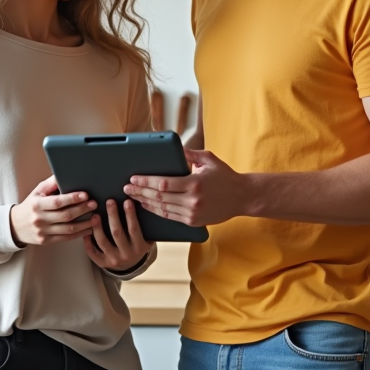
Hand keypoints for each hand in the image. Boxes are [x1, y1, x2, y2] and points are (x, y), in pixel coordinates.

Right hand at [10, 175, 97, 246]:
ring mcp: (43, 232)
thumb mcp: (37, 192)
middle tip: (94, 204)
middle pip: (65, 215)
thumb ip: (51, 183)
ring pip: (68, 229)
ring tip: (96, 217)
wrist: (15, 226)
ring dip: (85, 223)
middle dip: (82, 209)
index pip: (57, 202)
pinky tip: (89, 228)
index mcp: (37, 205)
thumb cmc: (30, 205)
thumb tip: (66, 173)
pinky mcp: (46, 241)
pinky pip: (66, 238)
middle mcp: (39, 219)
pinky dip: (80, 233)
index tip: (85, 195)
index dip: (72, 198)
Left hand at [83, 198, 155, 271]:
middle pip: (117, 233)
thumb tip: (140, 205)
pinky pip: (93, 253)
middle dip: (113, 216)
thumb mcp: (147, 238)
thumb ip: (144, 226)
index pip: (134, 229)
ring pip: (103, 242)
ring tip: (94, 215)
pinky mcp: (103, 263)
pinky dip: (88, 242)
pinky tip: (86, 231)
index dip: (130, 215)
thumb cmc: (138, 245)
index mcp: (139, 247)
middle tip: (109, 202)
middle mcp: (127, 254)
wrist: (131, 265)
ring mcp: (114, 260)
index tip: (127, 201)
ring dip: (97, 228)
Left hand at [124, 149, 245, 226]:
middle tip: (127, 187)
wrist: (242, 197)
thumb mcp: (208, 159)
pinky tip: (147, 206)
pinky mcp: (193, 222)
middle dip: (140, 191)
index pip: (163, 184)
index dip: (146, 181)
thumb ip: (189, 154)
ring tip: (133, 196)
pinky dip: (156, 211)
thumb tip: (174, 147)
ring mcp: (192, 213)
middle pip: (159, 197)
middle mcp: (192, 200)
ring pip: (162, 209)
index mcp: (194, 184)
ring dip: (145, 202)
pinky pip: (170, 217)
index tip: (134, 178)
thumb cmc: (225, 176)